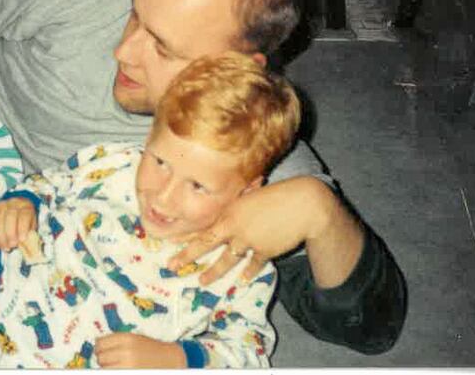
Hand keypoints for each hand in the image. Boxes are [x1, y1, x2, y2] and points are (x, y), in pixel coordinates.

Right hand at [0, 197, 36, 250]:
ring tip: (3, 247)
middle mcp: (14, 202)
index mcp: (27, 206)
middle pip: (11, 216)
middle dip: (10, 233)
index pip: (25, 215)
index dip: (23, 227)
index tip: (21, 239)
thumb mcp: (30, 228)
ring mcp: (2, 204)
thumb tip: (25, 243)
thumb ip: (29, 234)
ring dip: (0, 236)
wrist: (15, 215)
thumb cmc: (24, 225)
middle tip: (11, 246)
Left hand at [95, 333, 185, 367]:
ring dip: (108, 368)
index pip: (100, 343)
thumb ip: (118, 341)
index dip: (100, 347)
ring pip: (104, 369)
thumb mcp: (135, 339)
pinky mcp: (129, 374)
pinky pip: (113, 374)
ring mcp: (127, 367)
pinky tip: (121, 370)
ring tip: (118, 366)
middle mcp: (125, 352)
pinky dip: (113, 372)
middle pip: (100, 357)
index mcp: (126, 339)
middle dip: (104, 359)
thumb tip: (97, 345)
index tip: (103, 349)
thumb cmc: (151, 349)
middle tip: (112, 359)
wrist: (170, 361)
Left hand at [167, 176, 361, 286]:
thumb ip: (238, 204)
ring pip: (227, 260)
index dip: (186, 236)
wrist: (304, 205)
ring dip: (213, 272)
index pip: (203, 226)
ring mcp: (249, 241)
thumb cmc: (278, 194)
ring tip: (202, 281)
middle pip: (206, 244)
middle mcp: (235, 227)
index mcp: (230, 211)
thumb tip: (227, 210)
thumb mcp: (252, 195)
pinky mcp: (264, 251)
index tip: (170, 243)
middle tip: (173, 267)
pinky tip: (241, 280)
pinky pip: (252, 265)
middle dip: (188, 256)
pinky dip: (248, 273)